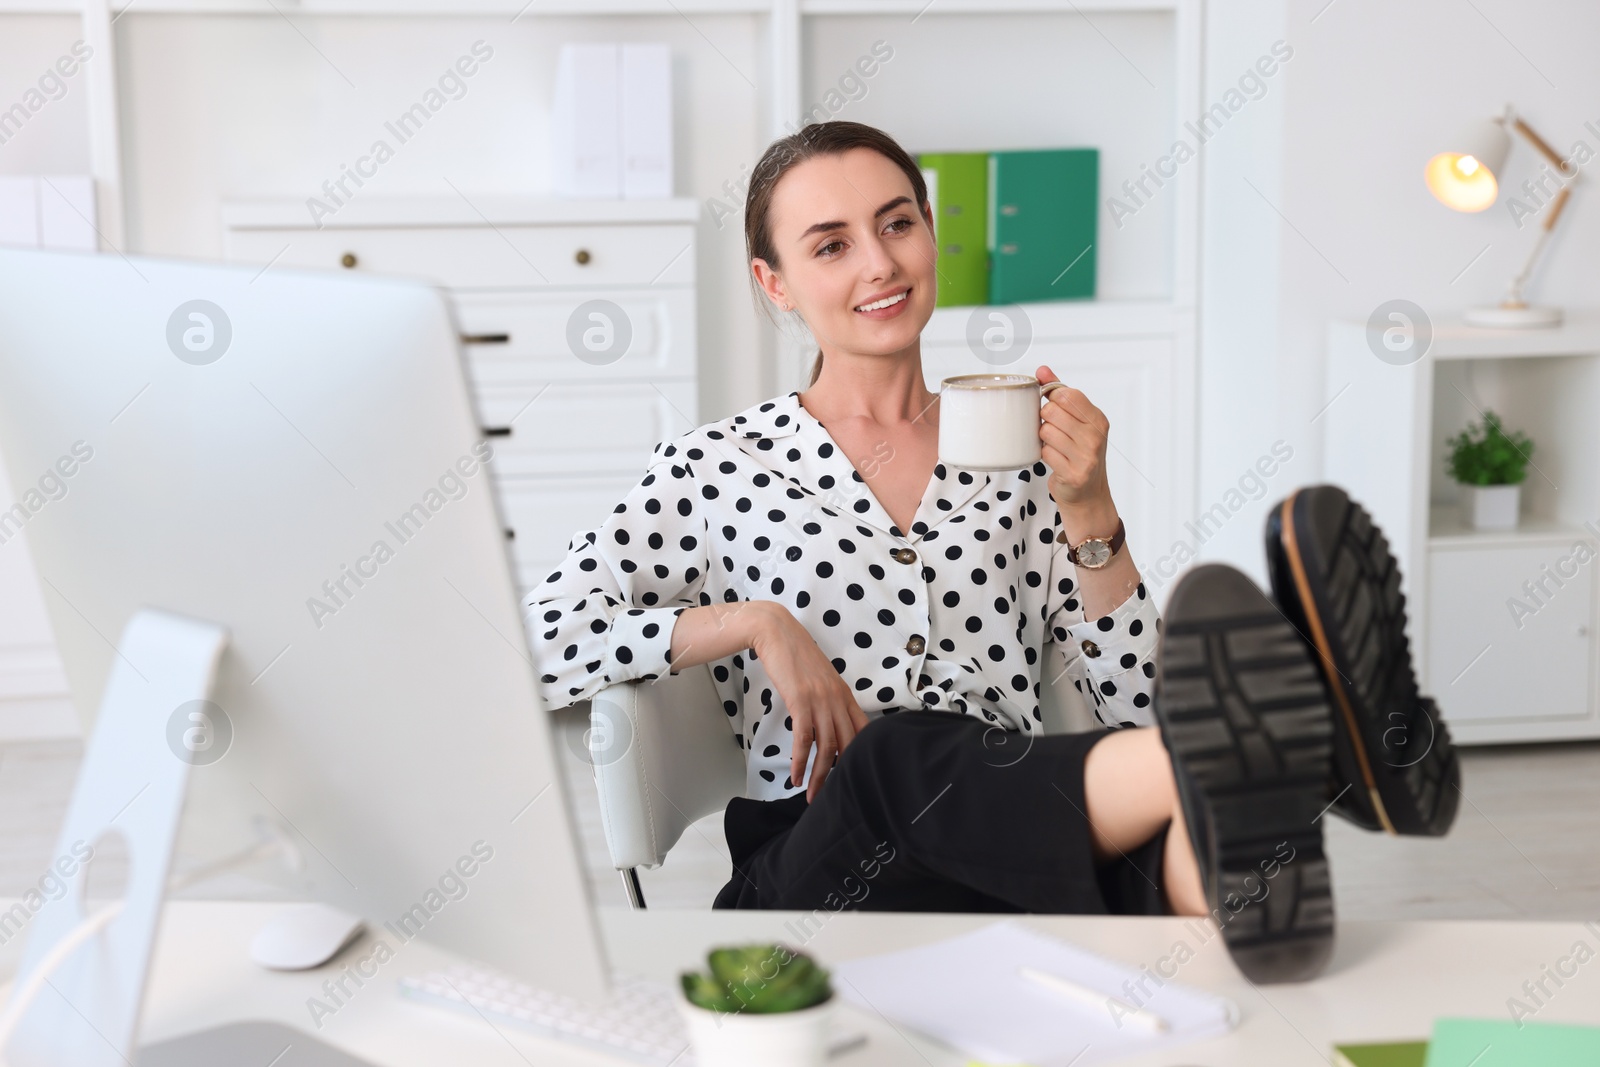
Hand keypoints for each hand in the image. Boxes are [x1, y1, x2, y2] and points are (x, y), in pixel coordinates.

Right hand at [751, 605, 869, 801]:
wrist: (776, 633)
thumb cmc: (794, 655)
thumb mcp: (818, 678)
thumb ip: (826, 699)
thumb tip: (824, 722)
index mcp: (844, 694)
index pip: (861, 731)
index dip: (859, 757)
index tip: (852, 776)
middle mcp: (837, 699)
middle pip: (846, 746)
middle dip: (839, 775)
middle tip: (829, 796)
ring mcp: (821, 701)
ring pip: (826, 747)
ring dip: (818, 775)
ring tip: (810, 794)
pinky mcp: (801, 702)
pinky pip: (804, 740)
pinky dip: (799, 762)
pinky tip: (795, 776)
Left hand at [1036, 366, 1119, 539]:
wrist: (1087, 495)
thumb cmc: (1079, 454)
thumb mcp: (1076, 422)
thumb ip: (1060, 394)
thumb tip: (1042, 370)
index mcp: (1097, 419)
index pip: (1067, 394)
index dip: (1051, 398)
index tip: (1051, 406)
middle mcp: (1096, 436)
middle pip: (1052, 411)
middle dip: (1045, 419)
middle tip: (1052, 430)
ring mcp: (1086, 456)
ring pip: (1045, 431)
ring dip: (1043, 439)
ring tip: (1055, 446)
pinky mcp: (1073, 473)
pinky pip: (1044, 452)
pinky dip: (1044, 455)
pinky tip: (1055, 460)